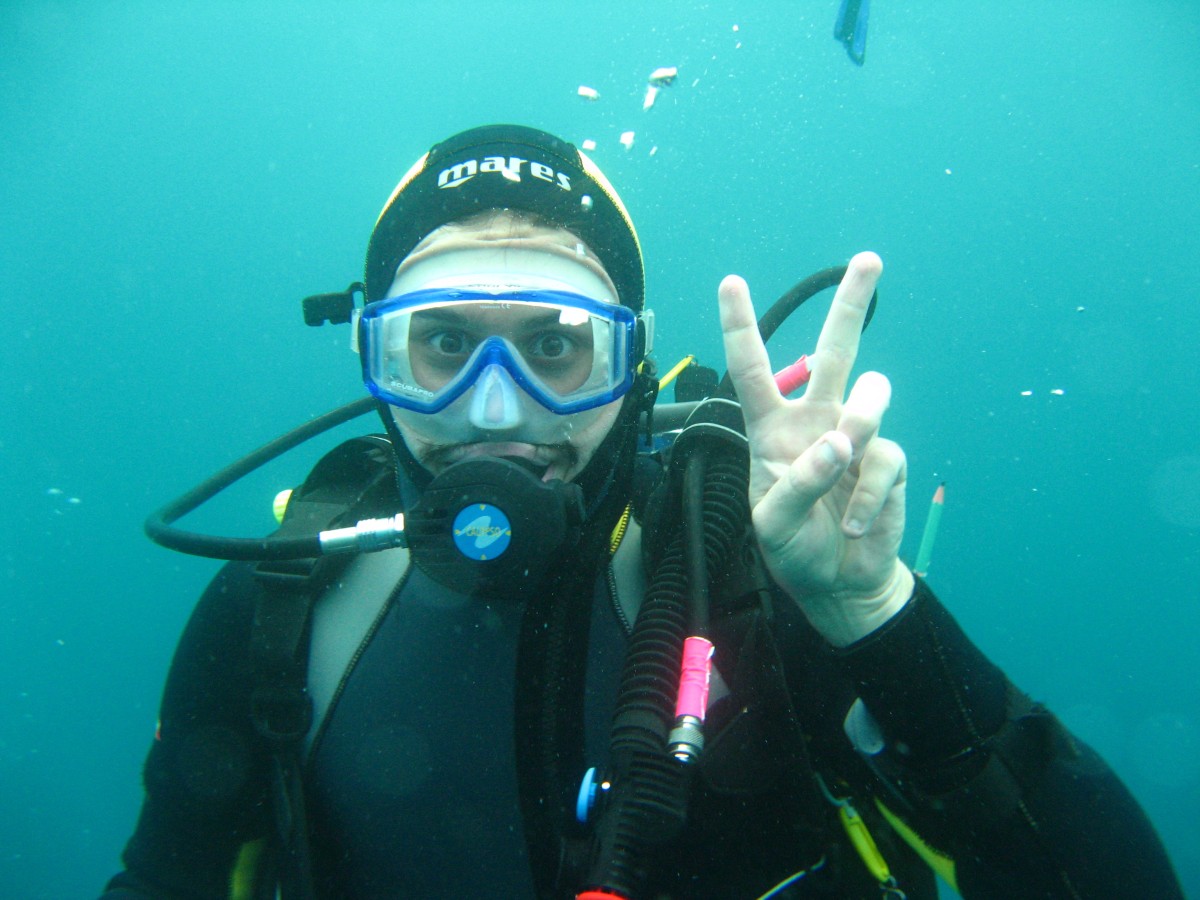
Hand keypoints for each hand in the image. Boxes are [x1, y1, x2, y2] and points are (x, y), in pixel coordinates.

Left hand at [718, 253, 912, 646]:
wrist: (839, 582)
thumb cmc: (794, 547)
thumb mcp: (771, 524)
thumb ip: (796, 483)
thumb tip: (838, 442)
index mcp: (772, 427)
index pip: (753, 368)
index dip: (741, 325)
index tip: (731, 281)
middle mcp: (815, 420)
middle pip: (834, 351)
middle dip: (851, 303)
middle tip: (869, 260)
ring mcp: (856, 437)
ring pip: (871, 393)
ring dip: (860, 420)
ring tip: (844, 456)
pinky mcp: (889, 461)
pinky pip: (885, 457)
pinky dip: (867, 495)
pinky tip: (853, 522)